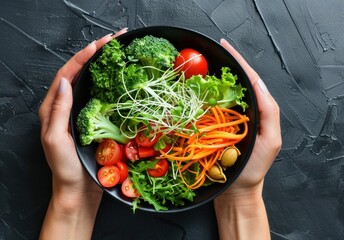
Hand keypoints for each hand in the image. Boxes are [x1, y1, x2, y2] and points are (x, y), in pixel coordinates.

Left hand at [38, 29, 126, 239]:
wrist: (78, 191)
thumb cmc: (64, 169)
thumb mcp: (55, 139)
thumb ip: (58, 110)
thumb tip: (66, 82)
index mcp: (52, 109)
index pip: (66, 75)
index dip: (82, 57)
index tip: (99, 44)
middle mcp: (66, 108)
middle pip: (79, 74)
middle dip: (95, 55)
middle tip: (114, 41)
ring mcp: (81, 114)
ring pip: (92, 84)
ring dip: (104, 67)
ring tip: (119, 54)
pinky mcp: (94, 122)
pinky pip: (102, 98)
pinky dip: (111, 85)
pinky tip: (121, 80)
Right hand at [214, 38, 280, 239]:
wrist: (234, 191)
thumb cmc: (252, 169)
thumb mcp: (270, 141)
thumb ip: (269, 112)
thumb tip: (258, 83)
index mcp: (257, 111)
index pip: (249, 80)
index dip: (239, 61)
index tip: (225, 47)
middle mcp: (241, 112)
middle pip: (233, 83)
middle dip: (223, 65)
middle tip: (209, 52)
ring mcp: (225, 120)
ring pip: (218, 95)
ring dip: (209, 79)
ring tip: (199, 65)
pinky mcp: (211, 129)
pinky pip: (205, 109)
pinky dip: (199, 97)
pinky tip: (192, 90)